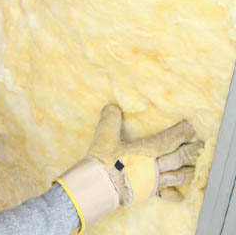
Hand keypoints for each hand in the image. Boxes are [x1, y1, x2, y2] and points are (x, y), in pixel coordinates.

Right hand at [56, 104, 202, 232]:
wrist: (100, 186)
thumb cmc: (104, 161)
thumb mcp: (105, 135)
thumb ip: (110, 118)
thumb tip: (112, 107)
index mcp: (147, 151)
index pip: (169, 139)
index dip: (181, 133)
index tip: (190, 127)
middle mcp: (154, 166)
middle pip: (179, 158)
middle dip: (192, 152)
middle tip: (203, 148)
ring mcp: (152, 181)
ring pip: (177, 176)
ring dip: (189, 172)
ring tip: (198, 169)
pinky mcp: (147, 192)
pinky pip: (165, 194)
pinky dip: (174, 194)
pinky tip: (181, 196)